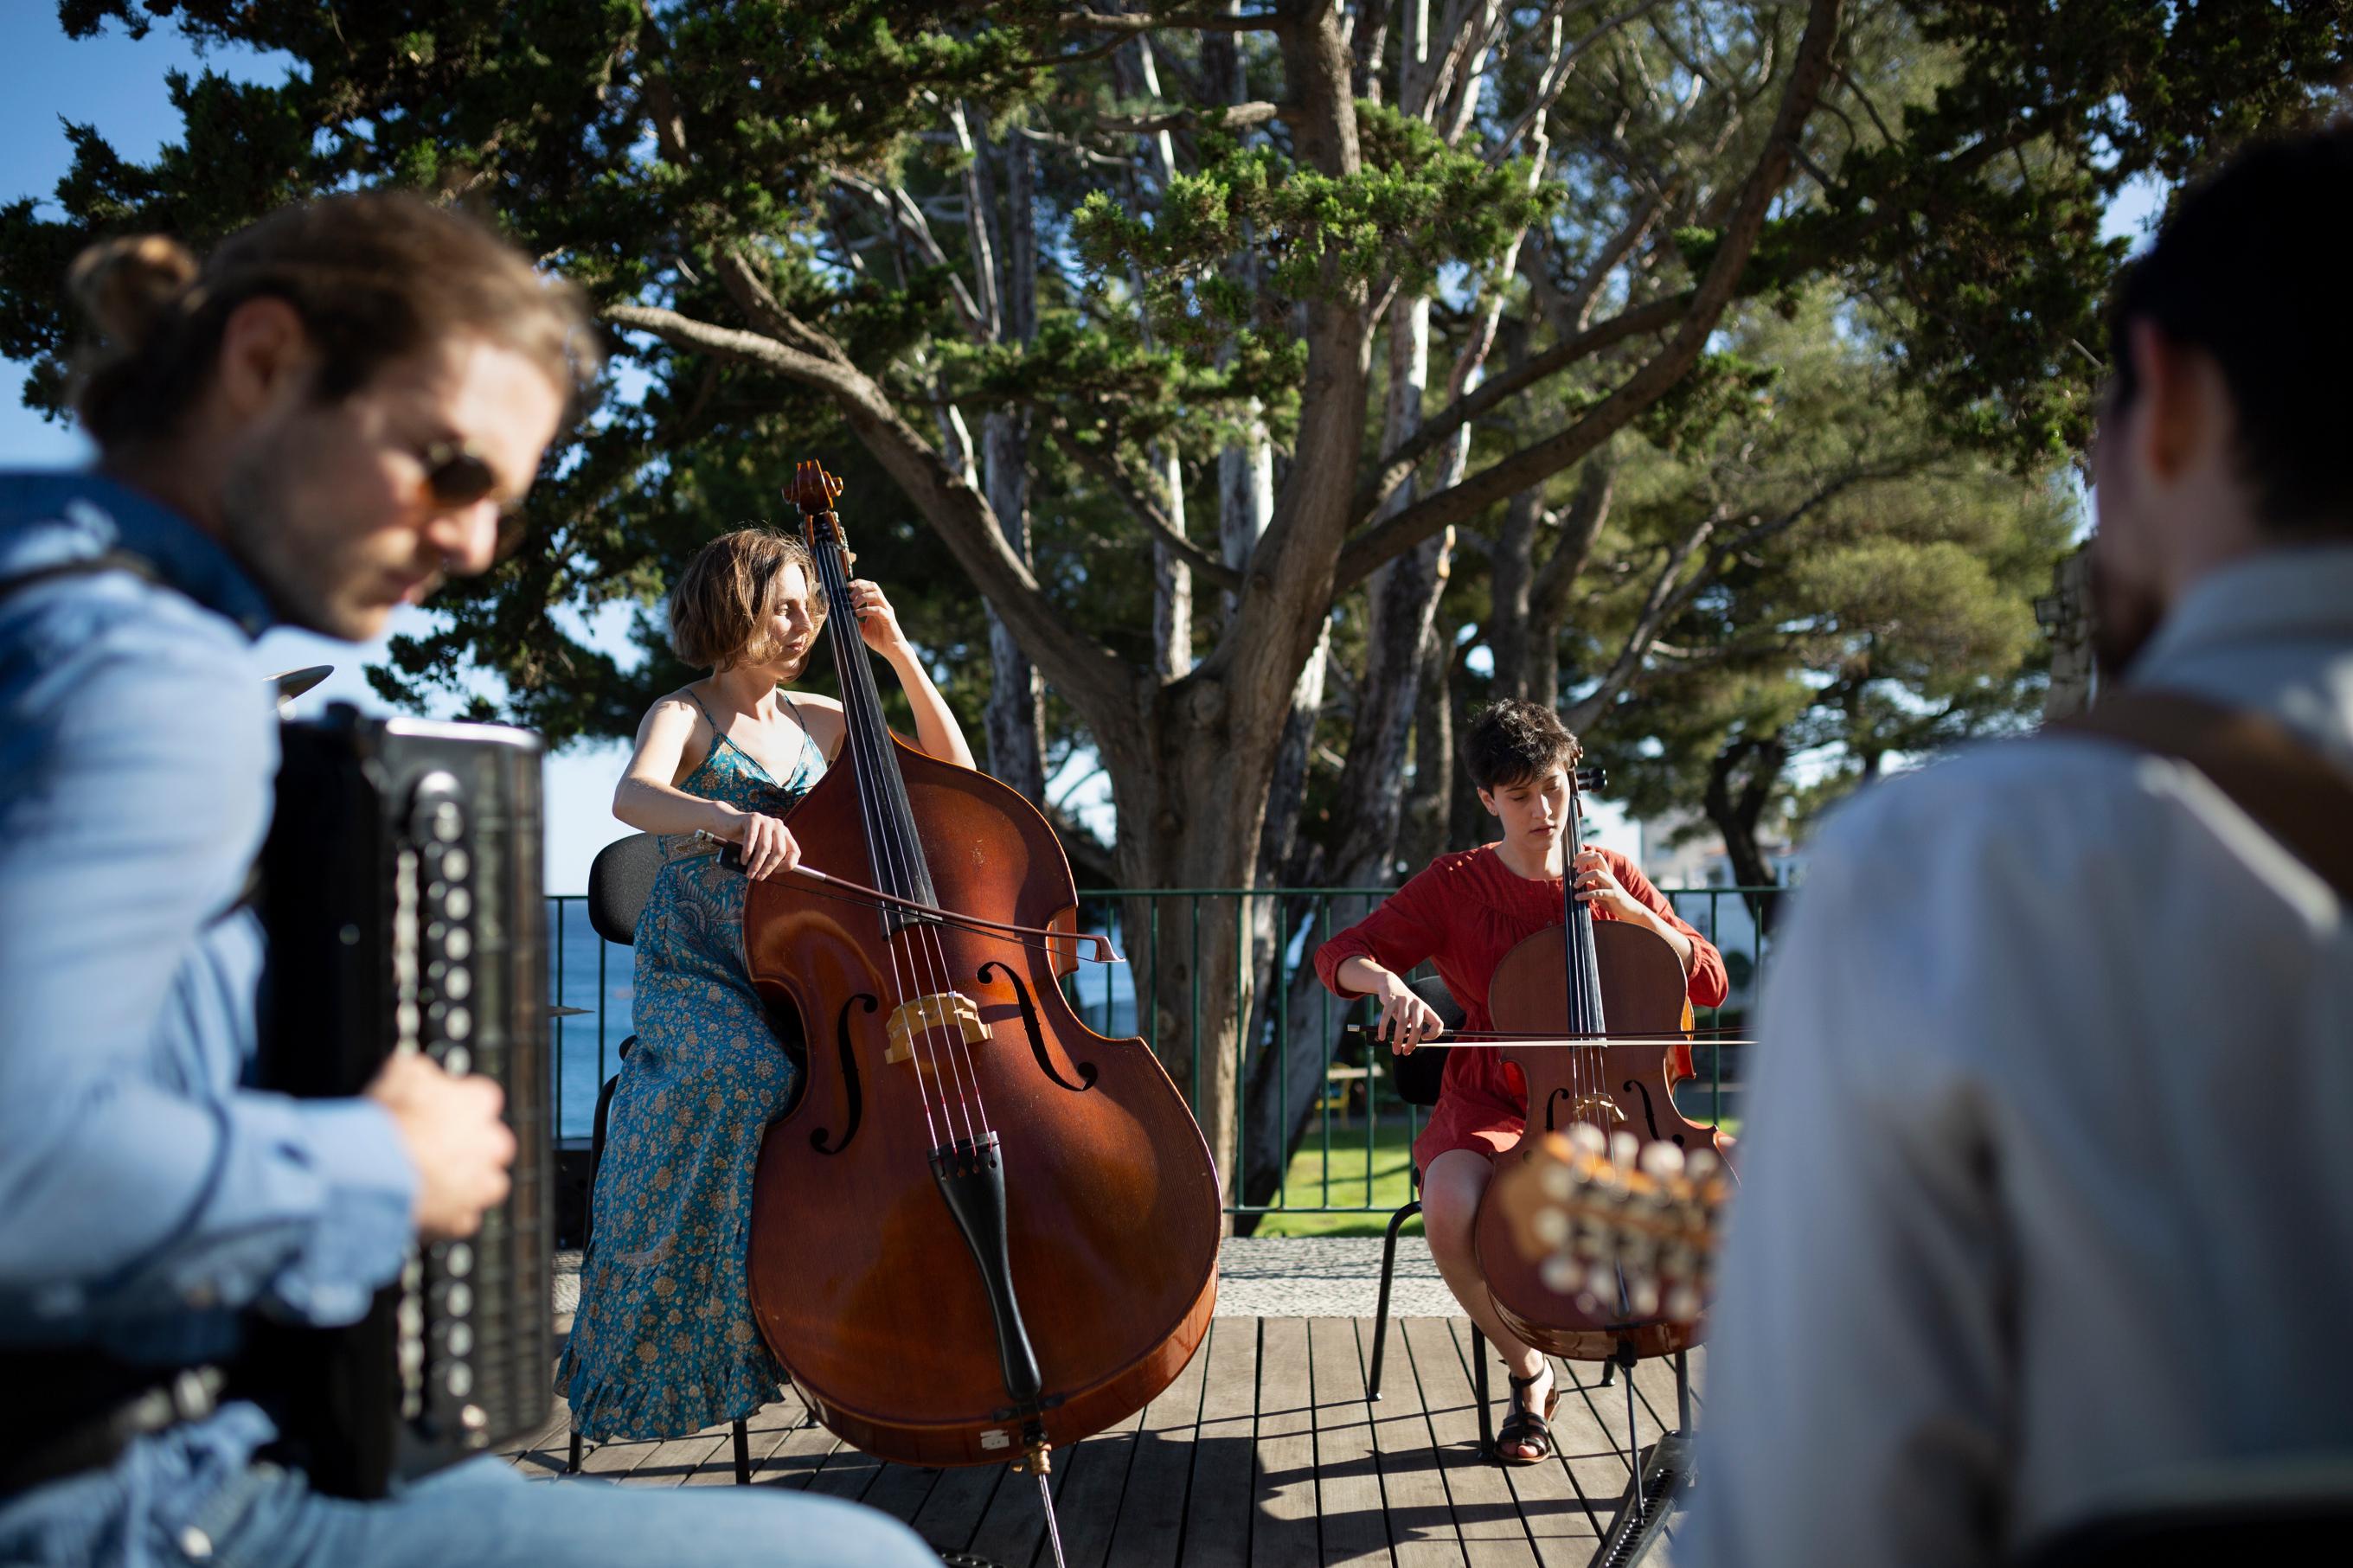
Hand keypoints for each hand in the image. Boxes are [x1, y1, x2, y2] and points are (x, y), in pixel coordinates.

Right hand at [366, 1053, 514, 1241]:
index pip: (480, 1098)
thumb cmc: (387, 1122)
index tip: (435, 1111)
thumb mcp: (400, 1072)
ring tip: (432, 1181)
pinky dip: (445, 1216)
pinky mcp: (461, 1220)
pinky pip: (461, 1218)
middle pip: (490, 1143)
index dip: (454, 1105)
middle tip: (432, 1148)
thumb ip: (420, 1072)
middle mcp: (491, 1144)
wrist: (372, 1172)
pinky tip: (423, 1207)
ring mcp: (479, 1185)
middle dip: (467, 1145)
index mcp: (479, 1103)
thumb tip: (421, 1074)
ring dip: (466, 1182)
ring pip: (486, 1183)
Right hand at [724, 806, 801, 880]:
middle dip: (768, 868)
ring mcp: (767, 820)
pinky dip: (747, 853)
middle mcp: (779, 826)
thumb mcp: (761, 850)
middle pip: (779, 851)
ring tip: (749, 873)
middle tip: (758, 877)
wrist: (727, 823)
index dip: (787, 865)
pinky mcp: (753, 818)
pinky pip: (752, 839)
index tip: (775, 872)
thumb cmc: (746, 841)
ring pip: (765, 847)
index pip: (795, 852)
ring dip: (756, 864)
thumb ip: (769, 859)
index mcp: (785, 834)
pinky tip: (743, 861)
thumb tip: (768, 874)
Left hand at [846, 579, 910, 657]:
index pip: (869, 586)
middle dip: (859, 588)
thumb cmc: (878, 639)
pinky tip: (858, 614)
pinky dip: (866, 610)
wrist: (891, 650)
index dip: (858, 583)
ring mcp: (887, 610)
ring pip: (877, 594)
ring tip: (853, 605)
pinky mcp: (889, 618)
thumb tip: (842, 615)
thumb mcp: (862, 629)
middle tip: (849, 597)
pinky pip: (878, 610)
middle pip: (873, 586)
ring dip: (862, 597)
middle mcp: (882, 604)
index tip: (847, 587)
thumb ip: (855, 621)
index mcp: (876, 604)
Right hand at [1373, 976, 1446, 1054]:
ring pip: (1402, 1024)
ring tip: (1395, 1050)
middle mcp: (1417, 1004)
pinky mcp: (1391, 999)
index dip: (1434, 1034)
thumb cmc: (1403, 1004)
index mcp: (1425, 1008)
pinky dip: (1383, 1029)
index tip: (1424, 1040)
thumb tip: (1409, 1045)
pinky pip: (1387, 1016)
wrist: (1391, 984)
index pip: (1437, 1023)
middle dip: (1412, 1043)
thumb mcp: (1412, 1013)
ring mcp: (1404, 1001)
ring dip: (1398, 1040)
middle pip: (1417, 1027)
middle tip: (1405, 1053)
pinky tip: (1382, 1037)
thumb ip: (1412, 1026)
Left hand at [1571, 847, 1643, 920]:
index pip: (1595, 855)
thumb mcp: (1599, 889)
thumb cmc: (1612, 899)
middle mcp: (1608, 875)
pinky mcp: (1614, 895)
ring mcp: (1611, 884)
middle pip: (1597, 857)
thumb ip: (1590, 883)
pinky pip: (1598, 893)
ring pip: (1596, 873)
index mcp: (1605, 872)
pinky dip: (1586, 894)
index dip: (1583, 856)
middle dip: (1584, 860)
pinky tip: (1578, 897)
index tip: (1575, 866)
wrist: (1629, 910)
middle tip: (1576, 871)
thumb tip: (1577, 881)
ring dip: (1582, 878)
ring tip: (1575, 886)